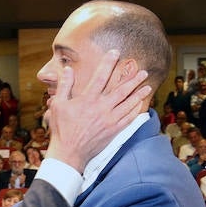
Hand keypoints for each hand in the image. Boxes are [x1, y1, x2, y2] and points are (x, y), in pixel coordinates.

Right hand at [44, 50, 150, 172]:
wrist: (69, 153)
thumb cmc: (62, 129)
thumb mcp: (58, 105)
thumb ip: (64, 86)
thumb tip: (69, 69)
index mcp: (88, 100)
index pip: (101, 77)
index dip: (108, 63)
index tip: (116, 53)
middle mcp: (101, 108)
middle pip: (121, 90)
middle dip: (133, 79)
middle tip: (143, 71)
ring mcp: (110, 120)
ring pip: (128, 104)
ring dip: (139, 94)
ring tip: (147, 86)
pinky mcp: (114, 131)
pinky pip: (128, 119)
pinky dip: (136, 111)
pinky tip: (141, 105)